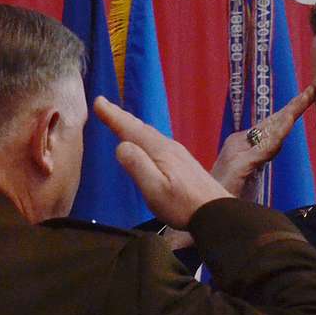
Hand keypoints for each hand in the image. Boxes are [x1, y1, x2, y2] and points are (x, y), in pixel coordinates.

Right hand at [94, 97, 230, 228]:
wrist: (217, 213)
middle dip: (121, 116)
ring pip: (150, 134)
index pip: (131, 129)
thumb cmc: (183, 205)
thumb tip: (121, 146)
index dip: (114, 116)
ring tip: (121, 120)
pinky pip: (158, 142)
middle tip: (104, 105)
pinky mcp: (183, 163)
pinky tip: (146, 143)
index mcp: (159, 150)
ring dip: (133, 126)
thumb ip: (137, 166)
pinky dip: (145, 137)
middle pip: (141, 128)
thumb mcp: (154, 189)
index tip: (98, 101)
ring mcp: (178, 154)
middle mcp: (169, 146)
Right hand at [212, 86, 314, 197]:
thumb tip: (273, 147)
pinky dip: (278, 135)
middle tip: (311, 91)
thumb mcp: (244, 178)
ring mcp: (237, 153)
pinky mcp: (239, 166)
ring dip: (289, 115)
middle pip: (271, 123)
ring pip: (270, 131)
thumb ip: (256, 162)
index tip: (306, 98)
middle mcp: (237, 143)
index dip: (288, 113)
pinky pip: (264, 149)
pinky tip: (289, 123)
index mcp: (240, 145)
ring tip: (304, 99)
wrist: (201, 212)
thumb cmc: (223, 198)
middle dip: (293, 107)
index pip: (269, 126)